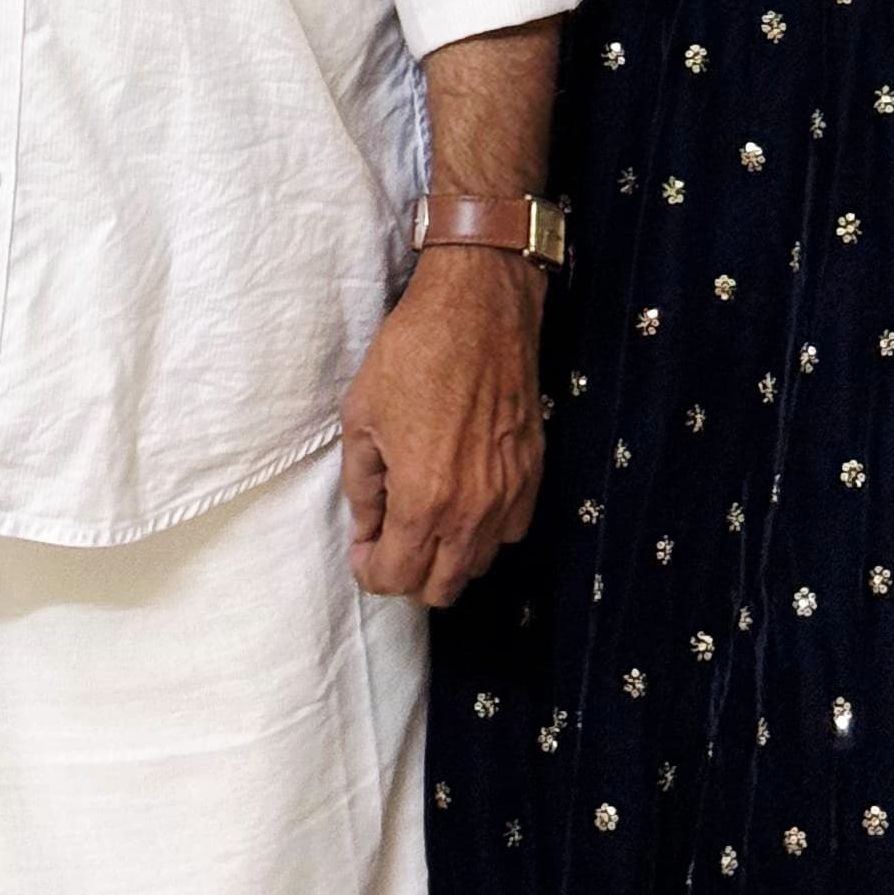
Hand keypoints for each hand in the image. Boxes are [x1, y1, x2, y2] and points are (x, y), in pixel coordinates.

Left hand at [339, 246, 544, 606]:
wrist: (478, 306)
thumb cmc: (413, 353)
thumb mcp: (361, 417)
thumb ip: (361, 487)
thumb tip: (367, 528)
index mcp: (423, 500)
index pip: (395, 578)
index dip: (370, 570)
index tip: (363, 547)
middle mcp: (471, 511)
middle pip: (440, 588)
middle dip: (407, 572)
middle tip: (389, 536)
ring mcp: (508, 494)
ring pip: (477, 564)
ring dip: (446, 554)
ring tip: (425, 514)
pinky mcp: (532, 472)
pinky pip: (509, 531)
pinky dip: (484, 530)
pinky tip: (465, 497)